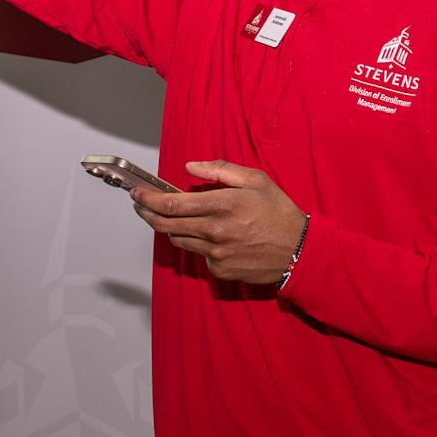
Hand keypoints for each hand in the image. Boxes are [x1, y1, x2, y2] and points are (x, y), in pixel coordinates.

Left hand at [133, 161, 307, 285]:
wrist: (299, 251)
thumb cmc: (279, 212)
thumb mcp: (256, 180)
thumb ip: (220, 170)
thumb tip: (190, 166)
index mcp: (222, 205)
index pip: (170, 204)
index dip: (147, 199)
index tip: (136, 194)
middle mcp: (214, 231)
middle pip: (166, 225)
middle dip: (147, 214)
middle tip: (141, 206)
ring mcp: (215, 254)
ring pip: (178, 240)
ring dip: (168, 228)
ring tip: (169, 217)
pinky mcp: (220, 270)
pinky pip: (199, 255)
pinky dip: (197, 243)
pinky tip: (208, 236)